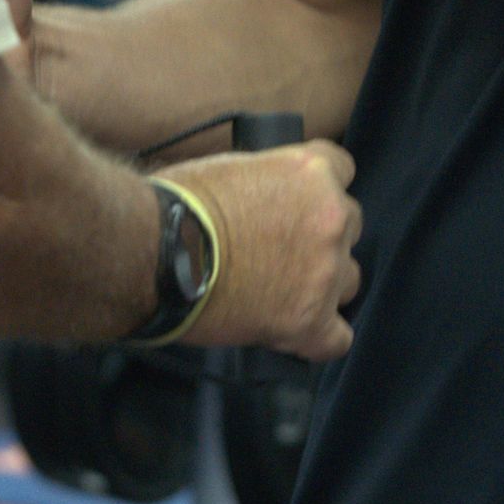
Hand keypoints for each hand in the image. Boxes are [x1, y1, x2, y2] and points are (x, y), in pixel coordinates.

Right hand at [160, 140, 361, 359]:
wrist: (156, 253)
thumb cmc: (177, 206)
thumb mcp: (230, 166)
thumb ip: (268, 179)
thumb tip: (269, 195)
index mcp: (310, 172)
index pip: (342, 169)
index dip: (317, 189)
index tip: (300, 202)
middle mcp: (330, 218)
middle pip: (347, 225)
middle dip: (319, 236)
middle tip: (282, 250)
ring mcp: (325, 272)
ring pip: (348, 279)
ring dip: (322, 284)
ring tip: (282, 291)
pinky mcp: (310, 321)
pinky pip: (338, 338)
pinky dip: (318, 337)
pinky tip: (294, 332)